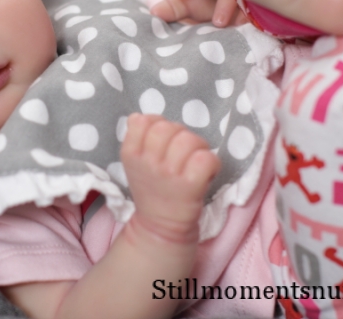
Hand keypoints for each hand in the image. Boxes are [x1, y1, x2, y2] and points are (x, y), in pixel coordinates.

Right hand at [120, 114, 218, 243]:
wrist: (161, 226)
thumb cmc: (152, 189)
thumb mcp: (134, 163)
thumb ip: (136, 137)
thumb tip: (140, 116)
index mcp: (131, 153)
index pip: (144, 120)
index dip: (158, 125)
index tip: (163, 142)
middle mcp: (148, 162)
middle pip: (168, 127)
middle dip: (180, 134)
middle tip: (183, 153)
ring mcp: (169, 173)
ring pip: (188, 139)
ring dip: (198, 147)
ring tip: (195, 162)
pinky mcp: (190, 185)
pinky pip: (206, 158)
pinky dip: (211, 162)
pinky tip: (206, 172)